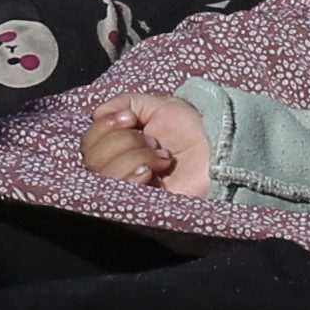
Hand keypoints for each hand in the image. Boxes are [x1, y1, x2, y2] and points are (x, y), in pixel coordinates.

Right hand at [81, 92, 210, 192]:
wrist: (221, 149)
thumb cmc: (194, 129)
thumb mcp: (158, 106)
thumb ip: (126, 102)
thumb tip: (96, 111)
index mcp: (121, 147)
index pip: (88, 143)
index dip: (104, 126)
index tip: (131, 119)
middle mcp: (120, 170)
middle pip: (92, 158)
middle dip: (124, 141)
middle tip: (154, 141)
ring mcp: (130, 191)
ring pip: (104, 174)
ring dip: (135, 157)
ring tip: (163, 158)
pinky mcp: (142, 207)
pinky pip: (118, 194)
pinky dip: (132, 177)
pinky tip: (152, 174)